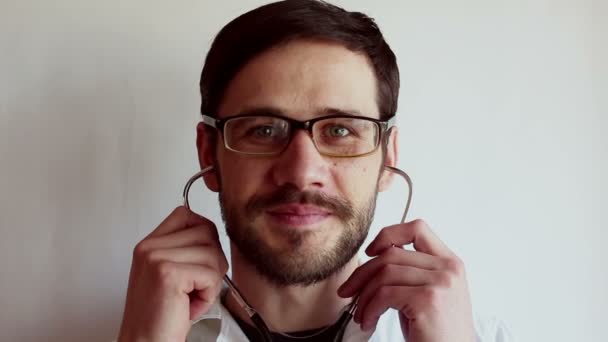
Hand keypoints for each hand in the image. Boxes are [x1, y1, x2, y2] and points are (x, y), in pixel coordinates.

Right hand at [118, 206, 228, 341]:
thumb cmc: (161, 317)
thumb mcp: (171, 274)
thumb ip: (186, 250)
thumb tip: (215, 233)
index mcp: (149, 244)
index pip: (187, 215)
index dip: (204, 236)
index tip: (199, 261)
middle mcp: (149, 248)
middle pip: (206, 231)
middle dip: (212, 262)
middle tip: (195, 287)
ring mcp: (156, 258)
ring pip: (213, 252)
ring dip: (211, 281)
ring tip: (190, 298)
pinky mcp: (168, 274)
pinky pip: (211, 274)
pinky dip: (208, 295)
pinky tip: (190, 306)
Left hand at [338, 219, 474, 341]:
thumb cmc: (436, 334)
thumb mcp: (426, 295)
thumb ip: (409, 273)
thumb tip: (373, 258)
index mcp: (450, 263)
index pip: (417, 229)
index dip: (388, 235)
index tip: (370, 252)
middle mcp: (448, 269)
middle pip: (391, 255)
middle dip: (362, 274)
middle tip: (347, 292)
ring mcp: (440, 283)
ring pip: (384, 274)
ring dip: (363, 296)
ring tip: (362, 314)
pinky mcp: (427, 300)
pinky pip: (384, 294)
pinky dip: (369, 308)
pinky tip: (369, 321)